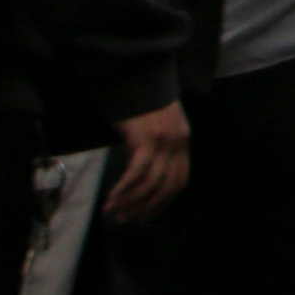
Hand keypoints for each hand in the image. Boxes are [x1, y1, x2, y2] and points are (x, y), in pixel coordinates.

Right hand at [103, 101, 188, 223]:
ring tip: (113, 211)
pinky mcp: (147, 137)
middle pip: (167, 186)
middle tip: (125, 220)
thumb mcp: (155, 128)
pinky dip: (125, 188)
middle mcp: (178, 143)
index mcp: (182, 142)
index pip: (179, 181)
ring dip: (131, 202)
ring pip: (152, 183)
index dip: (162, 202)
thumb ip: (155, 149)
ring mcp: (164, 140)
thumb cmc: (139, 103)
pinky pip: (137, 171)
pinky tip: (112, 198)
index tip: (145, 217)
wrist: (136, 75)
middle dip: (145, 207)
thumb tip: (141, 178)